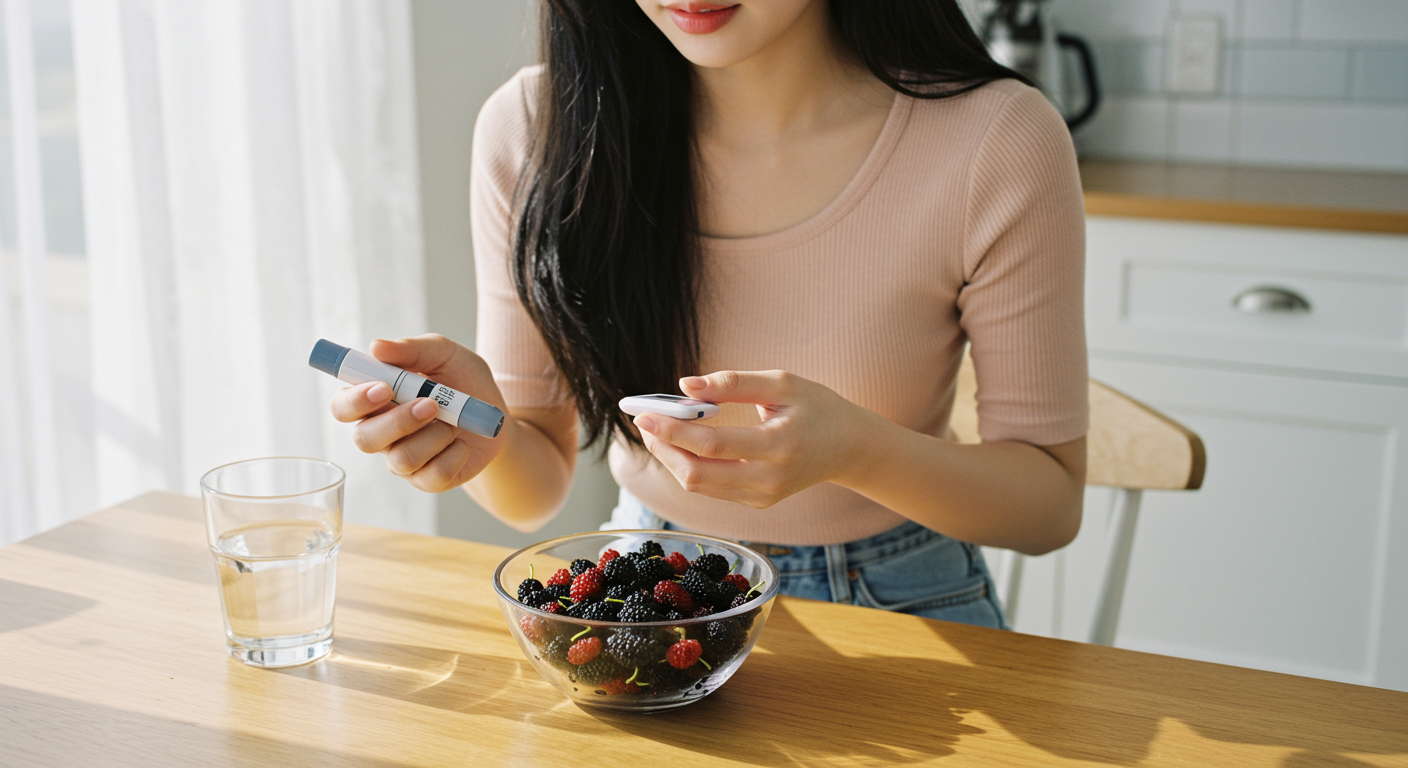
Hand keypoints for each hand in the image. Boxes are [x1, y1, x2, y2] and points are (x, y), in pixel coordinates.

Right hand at [329, 334, 507, 492]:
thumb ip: (411, 349)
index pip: (342, 407)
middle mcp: (382, 432)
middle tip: (431, 404)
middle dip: (398, 421)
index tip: (383, 388)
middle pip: (364, 439)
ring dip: (434, 436)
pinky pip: (433, 476)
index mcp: (375, 400)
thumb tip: (376, 346)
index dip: (354, 401)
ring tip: (453, 422)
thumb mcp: (444, 354)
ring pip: (401, 459)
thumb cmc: (463, 380)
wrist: (497, 414)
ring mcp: (403, 459)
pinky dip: (455, 455)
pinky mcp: (428, 480)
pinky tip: (462, 443)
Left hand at [633, 370, 881, 507]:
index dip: (673, 430)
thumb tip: (685, 386)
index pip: (712, 445)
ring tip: (658, 429)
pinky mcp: (757, 504)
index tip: (645, 413)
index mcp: (778, 446)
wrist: (849, 448)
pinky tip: (683, 444)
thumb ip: (732, 382)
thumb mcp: (782, 383)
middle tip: (645, 421)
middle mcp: (769, 480)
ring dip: (671, 458)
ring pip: (699, 486)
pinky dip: (690, 467)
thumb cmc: (817, 408)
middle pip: (697, 475)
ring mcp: (762, 497)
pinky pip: (711, 489)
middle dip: (664, 448)